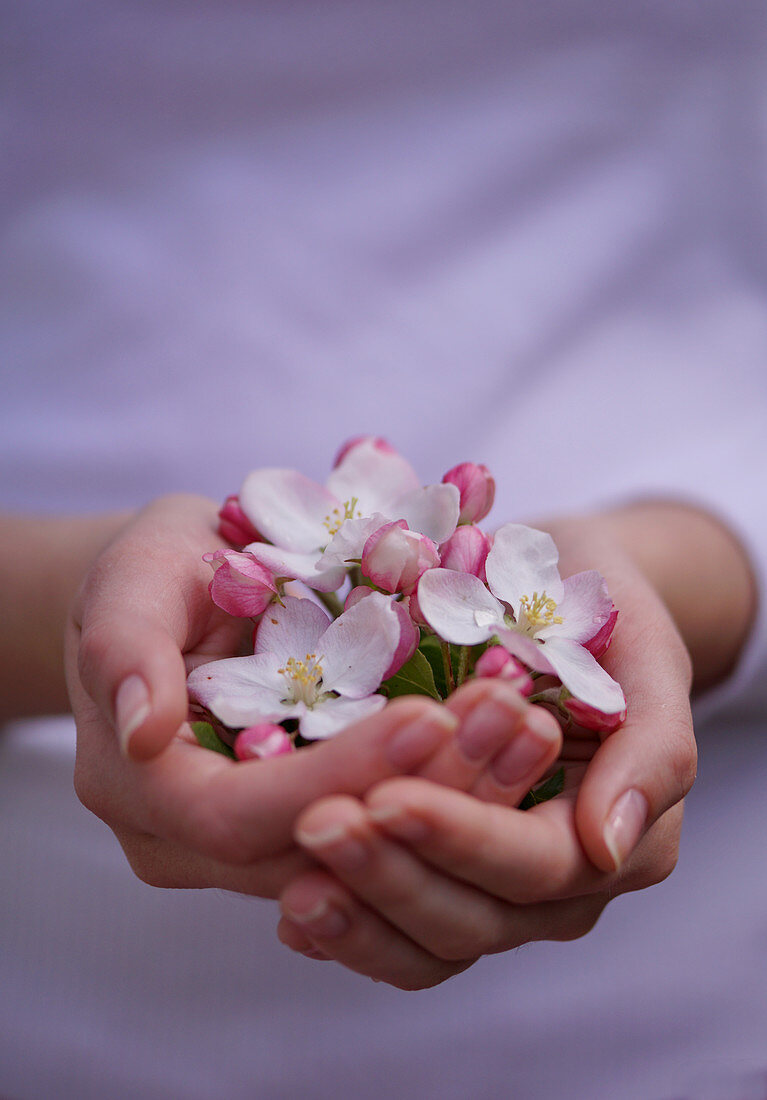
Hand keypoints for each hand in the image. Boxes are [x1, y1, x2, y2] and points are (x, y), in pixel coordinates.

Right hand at [67, 494, 561, 896]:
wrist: (174, 597)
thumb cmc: (153, 574)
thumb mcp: (131, 577)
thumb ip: (123, 646)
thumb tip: (140, 729)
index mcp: (141, 789)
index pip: (240, 817)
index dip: (338, 776)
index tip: (431, 713)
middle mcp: (191, 842)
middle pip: (318, 852)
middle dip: (421, 793)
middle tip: (512, 718)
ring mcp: (252, 845)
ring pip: (365, 857)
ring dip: (454, 800)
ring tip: (528, 728)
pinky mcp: (306, 828)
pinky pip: (382, 835)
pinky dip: (449, 793)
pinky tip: (510, 746)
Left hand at [276, 510, 706, 986]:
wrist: (562, 600)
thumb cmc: (607, 618)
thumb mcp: (645, 657)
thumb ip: (649, 752)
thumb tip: (606, 846)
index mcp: (611, 841)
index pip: (533, 865)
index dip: (459, 838)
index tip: (386, 798)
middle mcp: (551, 886)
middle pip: (472, 919)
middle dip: (393, 876)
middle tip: (317, 826)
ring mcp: (491, 888)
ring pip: (427, 943)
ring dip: (360, 914)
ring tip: (294, 884)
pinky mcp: (438, 874)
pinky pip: (393, 929)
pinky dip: (346, 927)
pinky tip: (293, 909)